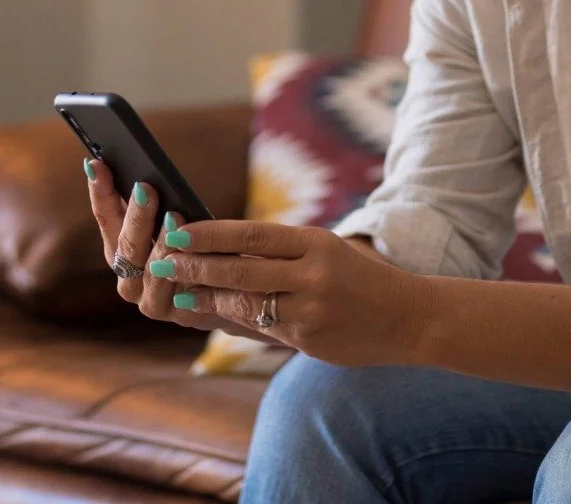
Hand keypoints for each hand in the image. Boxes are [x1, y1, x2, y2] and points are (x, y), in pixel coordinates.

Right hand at [84, 158, 283, 344]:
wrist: (236, 294)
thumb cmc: (207, 248)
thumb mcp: (186, 223)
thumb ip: (166, 206)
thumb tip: (154, 172)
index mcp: (124, 248)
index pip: (107, 217)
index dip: (100, 192)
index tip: (96, 163)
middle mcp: (129, 276)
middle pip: (124, 245)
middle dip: (135, 215)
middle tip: (145, 187)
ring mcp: (149, 298)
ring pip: (146, 270)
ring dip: (159, 242)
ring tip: (174, 216)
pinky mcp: (177, 314)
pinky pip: (173, 293)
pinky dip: (180, 271)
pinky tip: (191, 252)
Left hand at [145, 218, 426, 366]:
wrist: (408, 316)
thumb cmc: (361, 279)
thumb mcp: (328, 253)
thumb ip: (282, 256)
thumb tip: (223, 253)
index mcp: (317, 242)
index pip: (254, 233)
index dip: (212, 233)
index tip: (178, 231)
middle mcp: (313, 273)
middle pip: (241, 268)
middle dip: (196, 267)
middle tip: (161, 263)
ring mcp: (310, 309)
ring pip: (244, 302)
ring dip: (205, 298)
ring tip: (176, 291)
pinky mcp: (308, 340)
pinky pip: (261, 329)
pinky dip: (232, 320)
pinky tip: (210, 314)